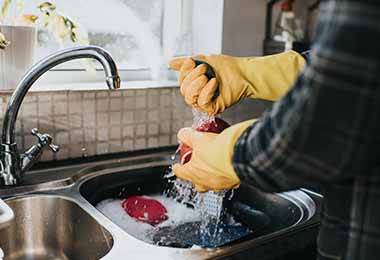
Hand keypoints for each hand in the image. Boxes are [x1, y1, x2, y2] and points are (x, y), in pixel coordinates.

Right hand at [169, 51, 305, 114]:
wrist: (242, 72)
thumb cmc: (225, 66)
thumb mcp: (202, 60)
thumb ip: (185, 63)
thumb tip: (168, 63)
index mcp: (194, 84)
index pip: (181, 81)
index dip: (184, 71)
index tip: (192, 61)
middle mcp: (198, 94)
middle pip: (184, 91)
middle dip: (192, 78)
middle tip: (204, 69)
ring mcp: (205, 103)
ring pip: (190, 98)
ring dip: (197, 85)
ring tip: (208, 76)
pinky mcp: (213, 108)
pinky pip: (202, 102)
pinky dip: (207, 91)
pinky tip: (214, 83)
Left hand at [172, 119, 255, 191]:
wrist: (242, 154)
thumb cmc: (219, 149)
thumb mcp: (199, 137)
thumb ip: (188, 136)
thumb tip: (183, 134)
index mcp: (194, 173)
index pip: (181, 173)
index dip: (178, 168)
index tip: (177, 166)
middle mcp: (207, 182)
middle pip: (197, 184)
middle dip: (196, 177)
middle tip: (197, 167)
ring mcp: (221, 184)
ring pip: (214, 184)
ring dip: (212, 176)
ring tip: (214, 165)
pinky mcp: (235, 182)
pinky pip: (229, 181)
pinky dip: (227, 175)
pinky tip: (229, 166)